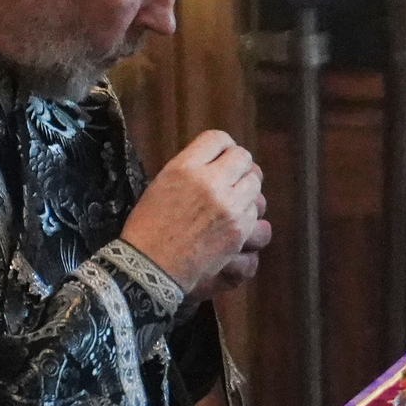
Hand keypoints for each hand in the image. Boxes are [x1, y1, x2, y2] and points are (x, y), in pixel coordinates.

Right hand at [120, 129, 270, 300]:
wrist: (152, 267)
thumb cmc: (148, 226)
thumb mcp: (161, 184)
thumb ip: (190, 168)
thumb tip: (217, 161)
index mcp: (185, 167)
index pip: (218, 139)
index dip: (223, 146)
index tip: (222, 156)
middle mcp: (210, 183)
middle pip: (243, 158)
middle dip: (238, 166)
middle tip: (232, 177)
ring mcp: (229, 207)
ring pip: (255, 184)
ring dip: (246, 190)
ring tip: (234, 200)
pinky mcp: (240, 231)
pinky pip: (256, 214)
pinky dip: (247, 217)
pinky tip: (234, 222)